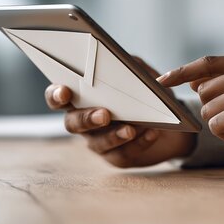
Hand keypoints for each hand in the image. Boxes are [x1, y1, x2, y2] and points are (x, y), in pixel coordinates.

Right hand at [45, 57, 196, 167]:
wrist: (167, 119)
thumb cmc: (144, 92)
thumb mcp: (141, 74)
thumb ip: (133, 67)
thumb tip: (140, 68)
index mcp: (82, 97)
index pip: (58, 97)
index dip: (56, 95)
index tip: (65, 92)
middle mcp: (84, 121)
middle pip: (73, 123)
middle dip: (86, 119)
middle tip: (104, 114)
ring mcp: (98, 141)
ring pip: (98, 143)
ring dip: (114, 136)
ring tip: (131, 129)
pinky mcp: (117, 157)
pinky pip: (124, 153)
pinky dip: (139, 143)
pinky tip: (151, 133)